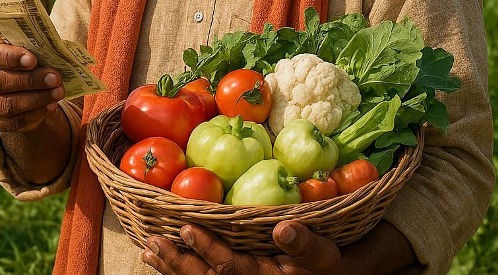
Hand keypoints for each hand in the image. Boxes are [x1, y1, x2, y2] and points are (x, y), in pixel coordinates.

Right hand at [0, 32, 64, 131]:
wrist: (14, 74)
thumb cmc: (18, 50)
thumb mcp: (19, 41)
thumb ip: (28, 43)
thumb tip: (50, 51)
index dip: (10, 57)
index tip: (33, 60)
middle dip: (29, 80)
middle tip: (55, 78)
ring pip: (5, 105)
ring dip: (35, 99)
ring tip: (58, 92)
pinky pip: (11, 122)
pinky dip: (34, 115)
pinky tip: (51, 106)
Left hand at [142, 222, 339, 274]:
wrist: (347, 274)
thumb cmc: (338, 260)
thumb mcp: (329, 254)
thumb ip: (307, 245)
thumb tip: (282, 228)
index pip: (234, 270)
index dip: (209, 251)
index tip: (188, 228)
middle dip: (179, 264)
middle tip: (154, 244)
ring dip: (175, 269)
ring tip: (150, 251)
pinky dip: (184, 272)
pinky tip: (163, 261)